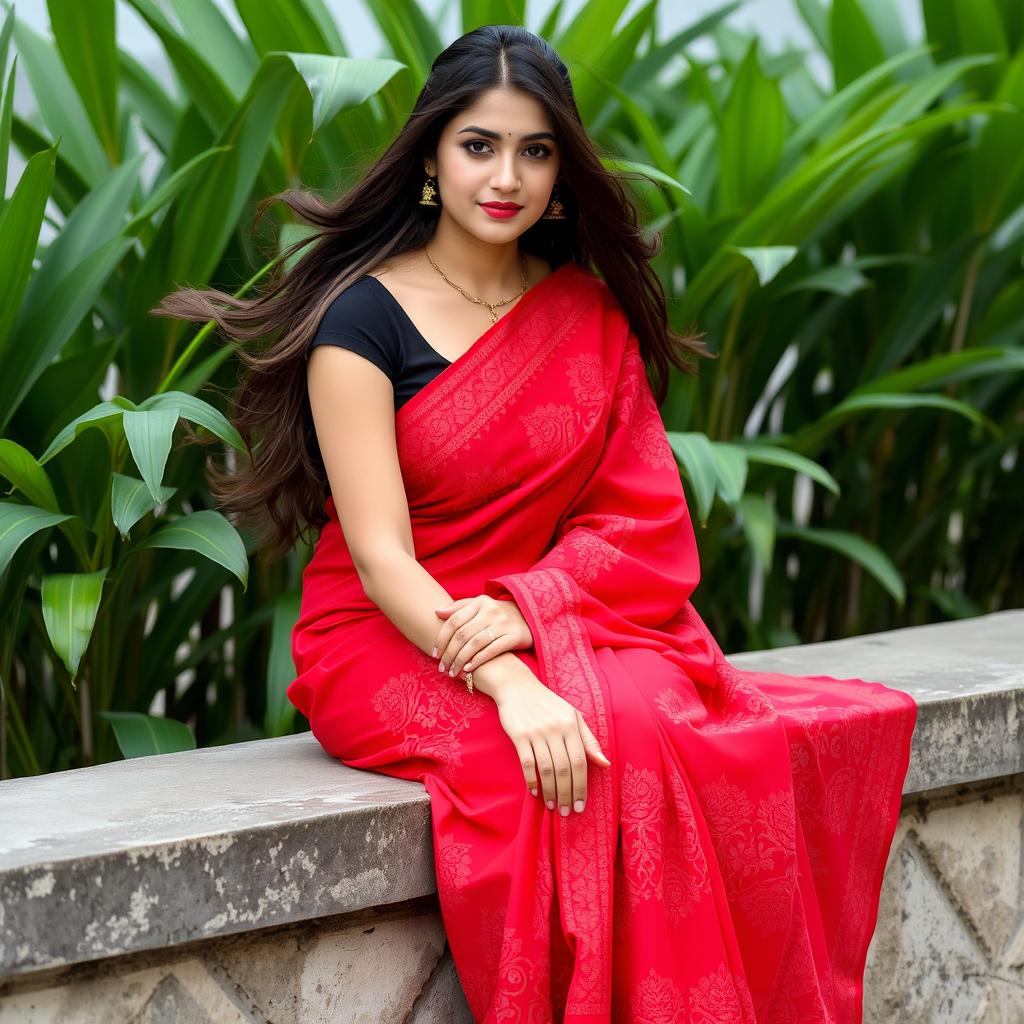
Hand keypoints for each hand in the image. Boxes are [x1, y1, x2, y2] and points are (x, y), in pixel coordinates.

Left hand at [433, 595, 532, 679]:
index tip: (434, 653)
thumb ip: (460, 608)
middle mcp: (491, 611)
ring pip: (474, 644)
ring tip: (453, 672)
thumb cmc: (498, 614)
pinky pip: (491, 650)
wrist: (529, 618)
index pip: (454, 621)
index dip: (441, 638)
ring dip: (460, 660)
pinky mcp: (514, 637)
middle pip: (462, 634)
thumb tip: (437, 612)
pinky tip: (468, 669)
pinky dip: (477, 660)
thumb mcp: (481, 606)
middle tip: (441, 667)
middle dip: (449, 653)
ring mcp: (503, 624)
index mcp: (480, 602)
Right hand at [491, 663, 611, 814]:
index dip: (581, 786)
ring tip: (553, 806)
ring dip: (550, 791)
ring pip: (546, 768)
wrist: (518, 687)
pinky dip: (531, 780)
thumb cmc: (549, 705)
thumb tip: (605, 764)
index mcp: (571, 725)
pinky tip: (535, 792)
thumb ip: (589, 741)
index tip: (581, 805)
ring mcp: (536, 733)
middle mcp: (555, 729)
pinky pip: (527, 762)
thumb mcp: (573, 716)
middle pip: (564, 768)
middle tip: (568, 812)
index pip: (580, 762)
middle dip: (567, 793)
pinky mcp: (519, 735)